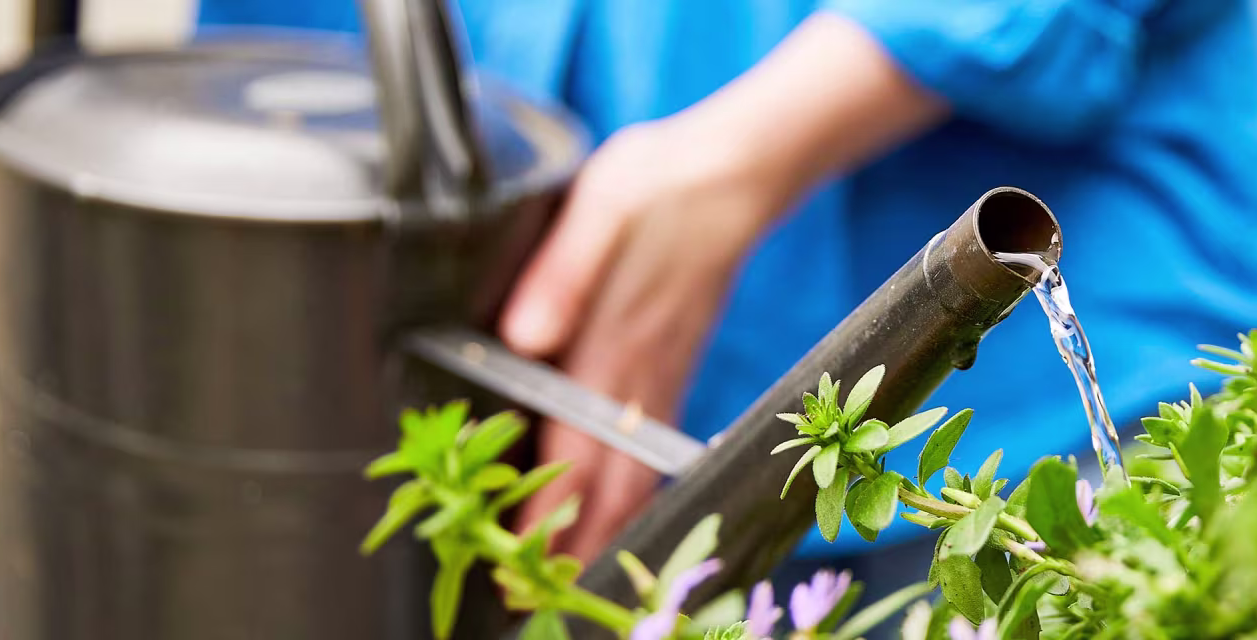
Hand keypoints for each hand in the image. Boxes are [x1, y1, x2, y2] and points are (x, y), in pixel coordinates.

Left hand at [499, 10, 947, 562]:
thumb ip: (561, 272)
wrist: (735, 170)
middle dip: (577, 535)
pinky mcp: (675, 359)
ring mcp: (663, 367)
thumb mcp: (600, 204)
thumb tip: (522, 335)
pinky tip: (624, 507)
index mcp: (613, 336)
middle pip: (606, 473)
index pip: (572, 441)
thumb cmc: (660, 180)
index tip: (522, 554)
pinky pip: (652, 440)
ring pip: (633, 464)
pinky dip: (636, 484)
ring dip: (607, 520)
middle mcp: (639, 366)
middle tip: (542, 588)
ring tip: (581, 571)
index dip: (546, 504)